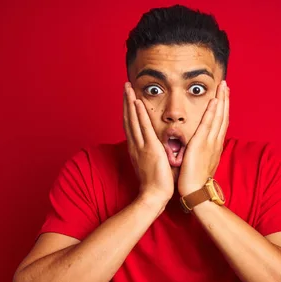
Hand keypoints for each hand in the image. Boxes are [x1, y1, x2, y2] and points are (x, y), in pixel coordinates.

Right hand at [123, 82, 173, 205]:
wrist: (154, 196)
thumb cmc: (155, 185)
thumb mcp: (151, 166)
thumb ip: (151, 155)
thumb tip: (154, 149)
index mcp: (136, 149)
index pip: (131, 125)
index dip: (129, 110)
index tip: (129, 98)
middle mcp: (135, 145)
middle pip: (128, 119)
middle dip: (126, 101)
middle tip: (125, 86)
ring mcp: (141, 146)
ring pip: (133, 120)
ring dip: (130, 102)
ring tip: (128, 87)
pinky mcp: (150, 149)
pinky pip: (143, 128)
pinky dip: (139, 115)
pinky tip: (137, 102)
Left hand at [178, 80, 229, 195]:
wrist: (195, 191)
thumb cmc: (195, 180)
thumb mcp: (201, 162)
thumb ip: (202, 152)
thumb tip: (200, 147)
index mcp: (214, 146)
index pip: (220, 123)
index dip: (223, 108)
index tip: (223, 96)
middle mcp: (215, 142)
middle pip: (223, 116)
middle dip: (225, 99)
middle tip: (226, 85)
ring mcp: (210, 142)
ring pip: (218, 117)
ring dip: (221, 100)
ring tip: (223, 86)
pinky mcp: (201, 144)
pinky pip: (208, 125)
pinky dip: (212, 112)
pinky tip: (215, 101)